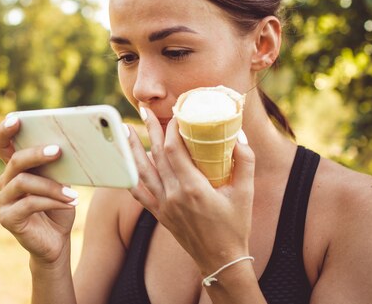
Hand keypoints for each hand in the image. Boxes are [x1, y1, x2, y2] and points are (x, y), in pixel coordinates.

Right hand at [0, 116, 77, 264]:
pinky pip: (29, 203)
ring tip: (73, 193)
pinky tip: (70, 202)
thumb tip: (69, 144)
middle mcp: (5, 182)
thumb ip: (56, 165)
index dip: (5, 130)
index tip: (16, 119)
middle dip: (37, 153)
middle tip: (58, 150)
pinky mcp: (8, 218)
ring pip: (24, 182)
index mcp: (15, 168)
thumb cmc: (58, 206)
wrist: (57, 241)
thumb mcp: (60, 181)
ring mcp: (3, 201)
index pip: (1, 144)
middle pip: (15, 160)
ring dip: (51, 185)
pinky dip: (52, 201)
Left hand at [127, 107, 255, 274]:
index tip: (176, 115)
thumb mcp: (246, 193)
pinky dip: (131, 177)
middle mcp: (173, 195)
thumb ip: (245, 161)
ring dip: (134, 149)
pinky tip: (126, 163)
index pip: (174, 149)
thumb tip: (239, 134)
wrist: (221, 261)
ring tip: (127, 129)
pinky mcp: (159, 214)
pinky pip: (139, 193)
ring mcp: (164, 205)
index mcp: (192, 188)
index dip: (172, 129)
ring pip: (142, 171)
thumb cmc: (235, 226)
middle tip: (146, 109)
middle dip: (151, 129)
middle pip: (156, 155)